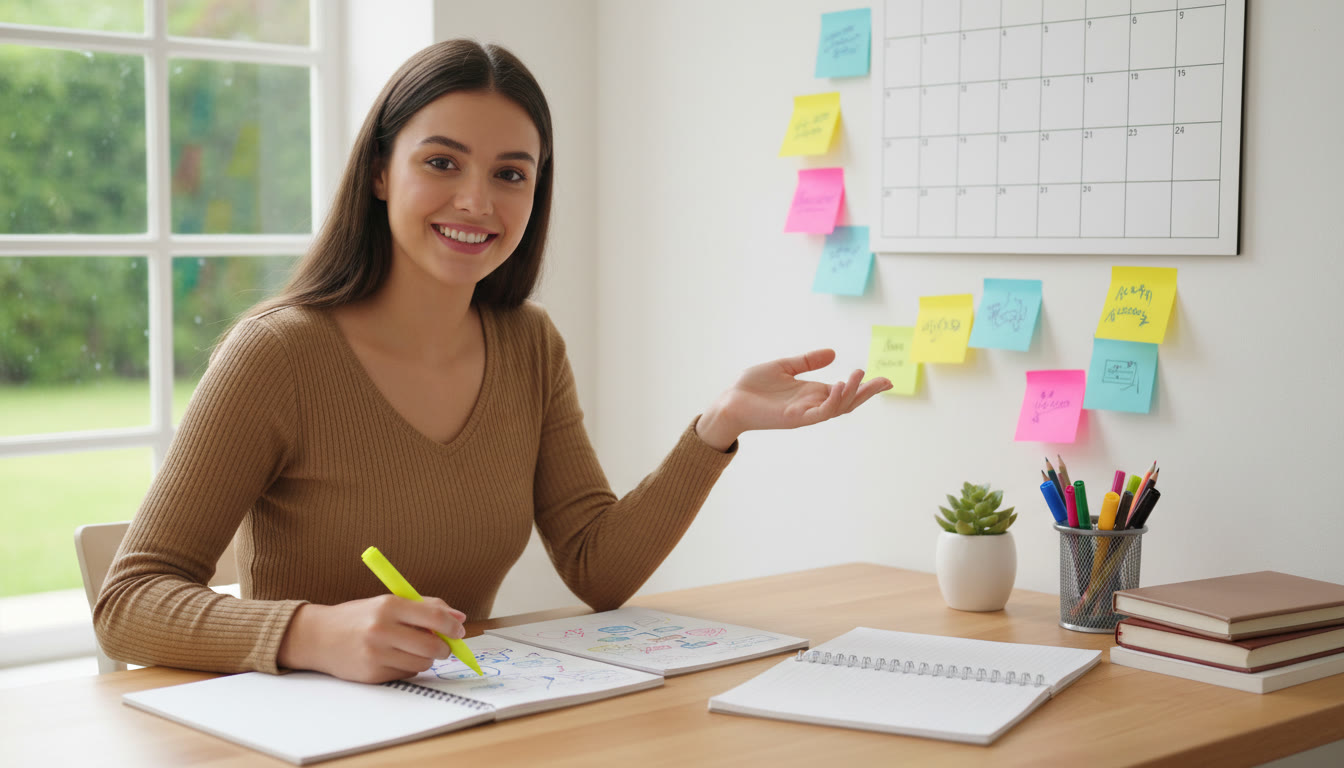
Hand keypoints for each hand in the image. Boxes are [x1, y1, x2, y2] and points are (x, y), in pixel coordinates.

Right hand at [278, 595, 466, 682]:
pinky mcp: (372, 674)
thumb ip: (425, 607)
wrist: (319, 636)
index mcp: (388, 606)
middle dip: (443, 648)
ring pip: (421, 663)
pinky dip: (407, 667)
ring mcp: (376, 654)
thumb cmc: (359, 617)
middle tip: (443, 646)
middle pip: (431, 645)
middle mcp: (381, 629)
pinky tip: (394, 658)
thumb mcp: (389, 602)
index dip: (452, 626)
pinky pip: (406, 674)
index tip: (459, 630)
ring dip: (425, 658)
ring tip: (413, 649)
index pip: (433, 617)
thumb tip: (459, 618)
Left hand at [696, 349, 891, 450]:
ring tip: (860, 376)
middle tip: (887, 381)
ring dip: (851, 393)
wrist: (730, 400)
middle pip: (847, 401)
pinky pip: (819, 412)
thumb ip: (807, 361)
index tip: (886, 379)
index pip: (844, 391)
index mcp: (812, 393)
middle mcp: (812, 404)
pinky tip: (839, 386)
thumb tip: (833, 353)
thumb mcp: (784, 366)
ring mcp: (805, 413)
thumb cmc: (753, 386)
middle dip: (867, 393)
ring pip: (837, 407)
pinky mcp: (794, 418)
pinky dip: (832, 401)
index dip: (864, 386)